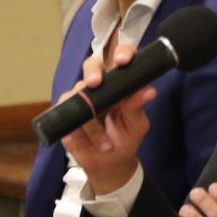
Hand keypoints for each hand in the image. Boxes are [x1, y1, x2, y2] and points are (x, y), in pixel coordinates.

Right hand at [60, 44, 155, 195]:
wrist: (109, 163)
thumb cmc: (125, 138)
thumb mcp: (136, 126)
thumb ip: (138, 107)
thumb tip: (149, 91)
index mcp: (121, 82)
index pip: (121, 57)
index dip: (122, 52)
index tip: (123, 60)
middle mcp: (100, 84)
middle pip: (92, 64)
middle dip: (92, 71)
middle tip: (95, 83)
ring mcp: (81, 97)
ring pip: (78, 91)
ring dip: (90, 117)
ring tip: (105, 143)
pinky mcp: (66, 111)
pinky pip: (66, 111)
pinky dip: (79, 129)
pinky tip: (89, 142)